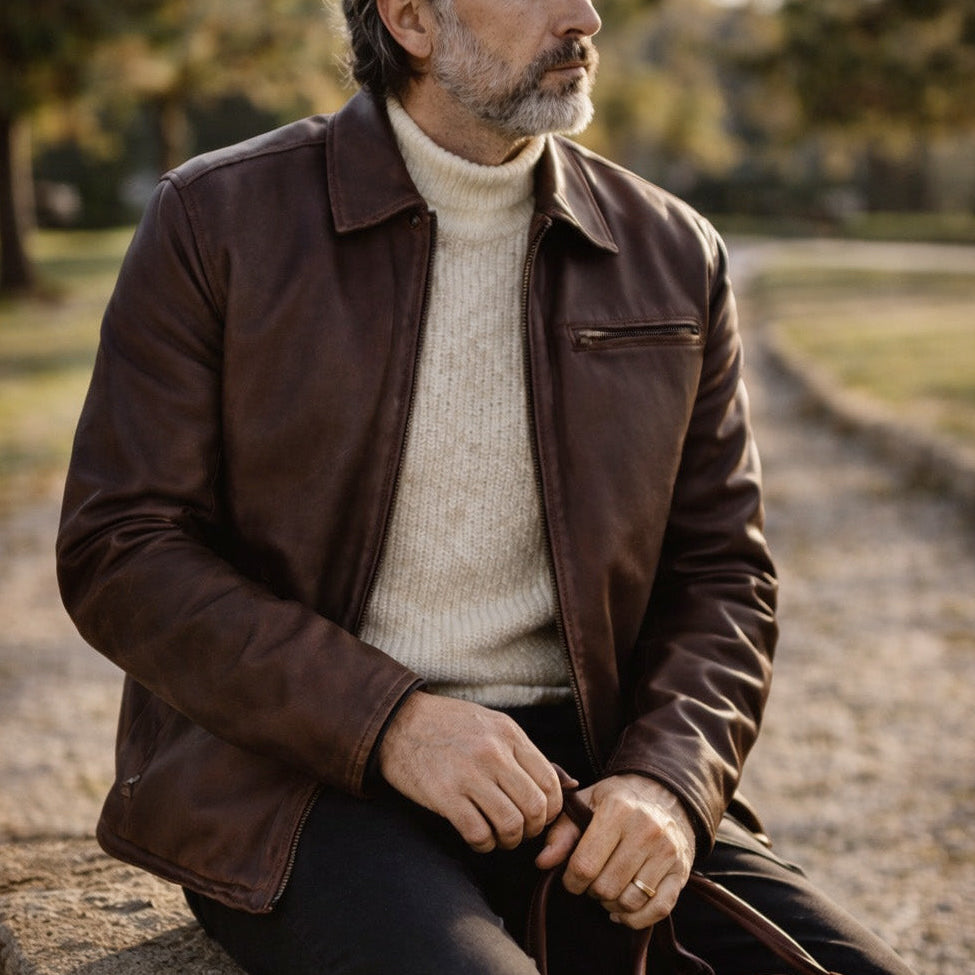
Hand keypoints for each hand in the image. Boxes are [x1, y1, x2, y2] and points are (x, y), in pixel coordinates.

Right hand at [377, 692, 563, 851]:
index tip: (540, 816)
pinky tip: (479, 837)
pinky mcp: (445, 796)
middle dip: (533, 829)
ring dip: (510, 840)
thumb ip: (524, 752)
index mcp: (509, 734)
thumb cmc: (449, 725)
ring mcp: (469, 775)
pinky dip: (484, 844)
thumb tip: (567, 785)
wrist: (400, 722)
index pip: (551, 782)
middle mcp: (493, 753)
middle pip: (536, 807)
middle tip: (521, 831)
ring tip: (500, 837)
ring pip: (511, 825)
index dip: (552, 809)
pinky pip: (478, 834)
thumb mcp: (492, 725)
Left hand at [534, 774, 694, 928]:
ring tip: (607, 889)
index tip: (571, 877)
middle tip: (591, 881)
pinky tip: (623, 908)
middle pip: (606, 887)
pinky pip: (657, 910)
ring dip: (611, 904)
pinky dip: (635, 918)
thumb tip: (543, 862)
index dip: (571, 880)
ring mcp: (667, 852)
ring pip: (629, 902)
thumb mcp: (586, 803)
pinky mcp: (680, 872)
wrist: (665, 796)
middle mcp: (646, 830)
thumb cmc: (618, 801)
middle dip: (591, 891)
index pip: (584, 865)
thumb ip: (562, 832)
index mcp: (617, 810)